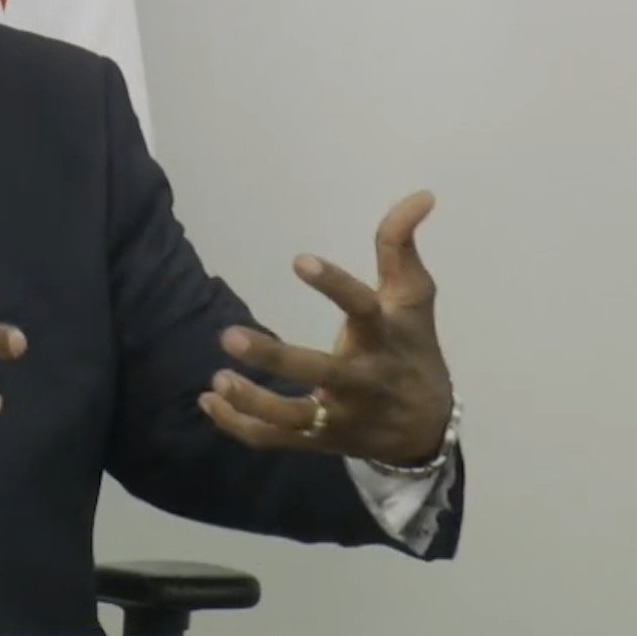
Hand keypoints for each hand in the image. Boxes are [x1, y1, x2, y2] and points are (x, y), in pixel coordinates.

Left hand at [198, 191, 454, 465]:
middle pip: (318, 372)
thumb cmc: (412, 350)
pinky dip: (239, 425)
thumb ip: (400, 246)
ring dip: (252, 402)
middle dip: (274, 357)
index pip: (361, 308)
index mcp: (383, 338)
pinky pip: (275, 440)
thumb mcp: (414, 299)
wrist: (428, 429)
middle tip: (226, 335)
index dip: (333, 285)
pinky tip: (208, 400)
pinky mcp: (318, 441)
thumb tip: (421, 195)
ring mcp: (339, 416)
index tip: (298, 259)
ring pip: (293, 417)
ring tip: (216, 378)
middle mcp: (361, 380)